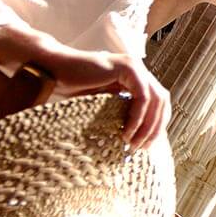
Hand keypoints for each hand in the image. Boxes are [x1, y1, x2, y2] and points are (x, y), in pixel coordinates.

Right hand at [0, 25, 170, 147]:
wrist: (52, 72)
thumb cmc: (71, 93)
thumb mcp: (101, 109)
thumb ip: (119, 117)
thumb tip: (135, 144)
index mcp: (135, 80)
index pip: (158, 104)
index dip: (156, 126)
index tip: (145, 148)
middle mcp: (138, 71)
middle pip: (162, 101)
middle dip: (156, 128)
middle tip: (142, 149)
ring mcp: (134, 67)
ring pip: (156, 99)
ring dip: (148, 125)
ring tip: (134, 144)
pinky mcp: (126, 67)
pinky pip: (142, 95)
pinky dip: (138, 116)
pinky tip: (126, 132)